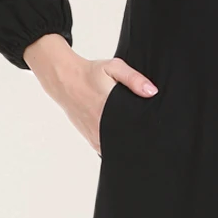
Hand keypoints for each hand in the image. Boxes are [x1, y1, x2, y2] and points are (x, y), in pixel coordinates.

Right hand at [24, 33, 157, 155]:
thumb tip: (152, 92)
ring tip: (133, 132)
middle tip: (145, 129)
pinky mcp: (90, 139)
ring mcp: (94, 135)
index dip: (145, 131)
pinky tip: (120, 135)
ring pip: (115, 149)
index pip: (133, 130)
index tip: (153, 128)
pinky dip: (115, 146)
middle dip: (137, 138)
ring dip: (125, 144)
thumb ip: (134, 79)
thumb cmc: (90, 73)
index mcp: (108, 111)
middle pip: (126, 142)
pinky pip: (106, 149)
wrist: (65, 80)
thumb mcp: (114, 68)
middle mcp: (100, 127)